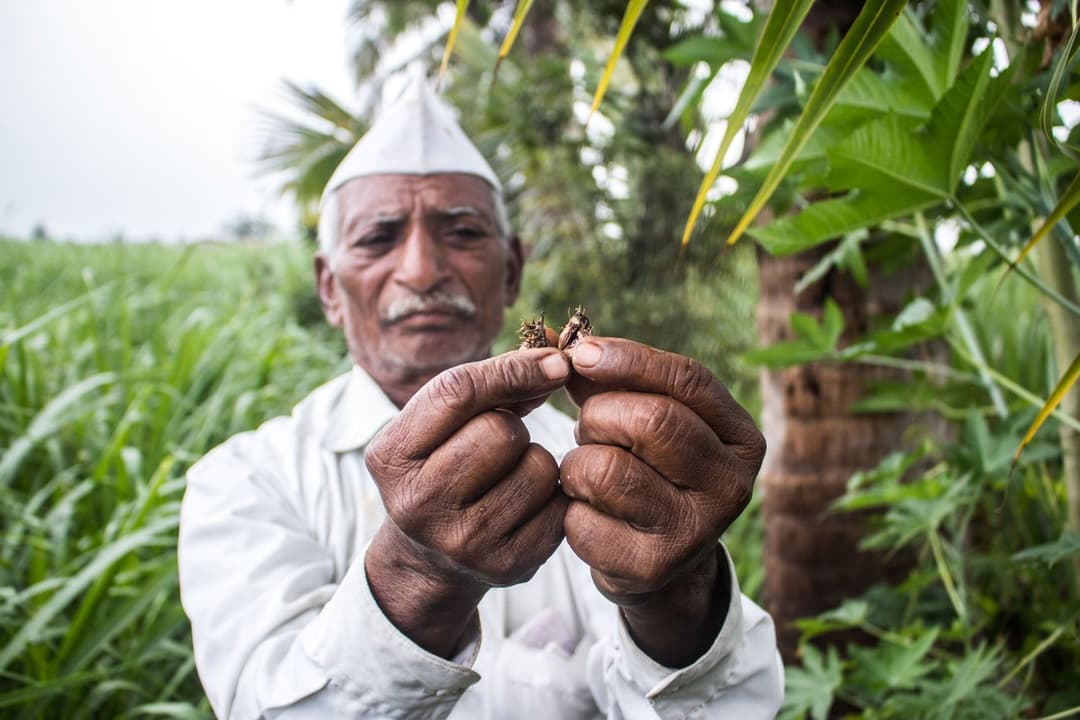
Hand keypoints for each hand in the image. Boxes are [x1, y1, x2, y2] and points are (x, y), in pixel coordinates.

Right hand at [364, 349, 570, 657]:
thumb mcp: (438, 427)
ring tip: (508, 477)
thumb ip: (488, 386)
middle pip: (501, 430)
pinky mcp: (506, 566)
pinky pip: (560, 504)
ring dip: (535, 460)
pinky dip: (554, 496)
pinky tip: (527, 505)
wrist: (429, 561)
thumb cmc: (441, 469)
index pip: (457, 391)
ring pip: (538, 465)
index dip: (512, 369)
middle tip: (496, 446)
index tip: (555, 361)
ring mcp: (462, 541)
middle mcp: (418, 504)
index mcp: (390, 457)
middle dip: (512, 425)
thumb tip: (556, 359)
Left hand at [561, 337, 764, 665]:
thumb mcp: (652, 421)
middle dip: (600, 414)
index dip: (629, 359)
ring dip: (578, 462)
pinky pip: (582, 518)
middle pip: (651, 421)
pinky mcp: (649, 568)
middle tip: (589, 427)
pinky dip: (570, 508)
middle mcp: (730, 486)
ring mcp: (693, 531)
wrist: (661, 565)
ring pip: (607, 468)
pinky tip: (589, 512)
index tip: (581, 352)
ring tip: (588, 471)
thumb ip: (614, 380)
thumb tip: (558, 341)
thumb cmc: (650, 471)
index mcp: (742, 440)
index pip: (689, 379)